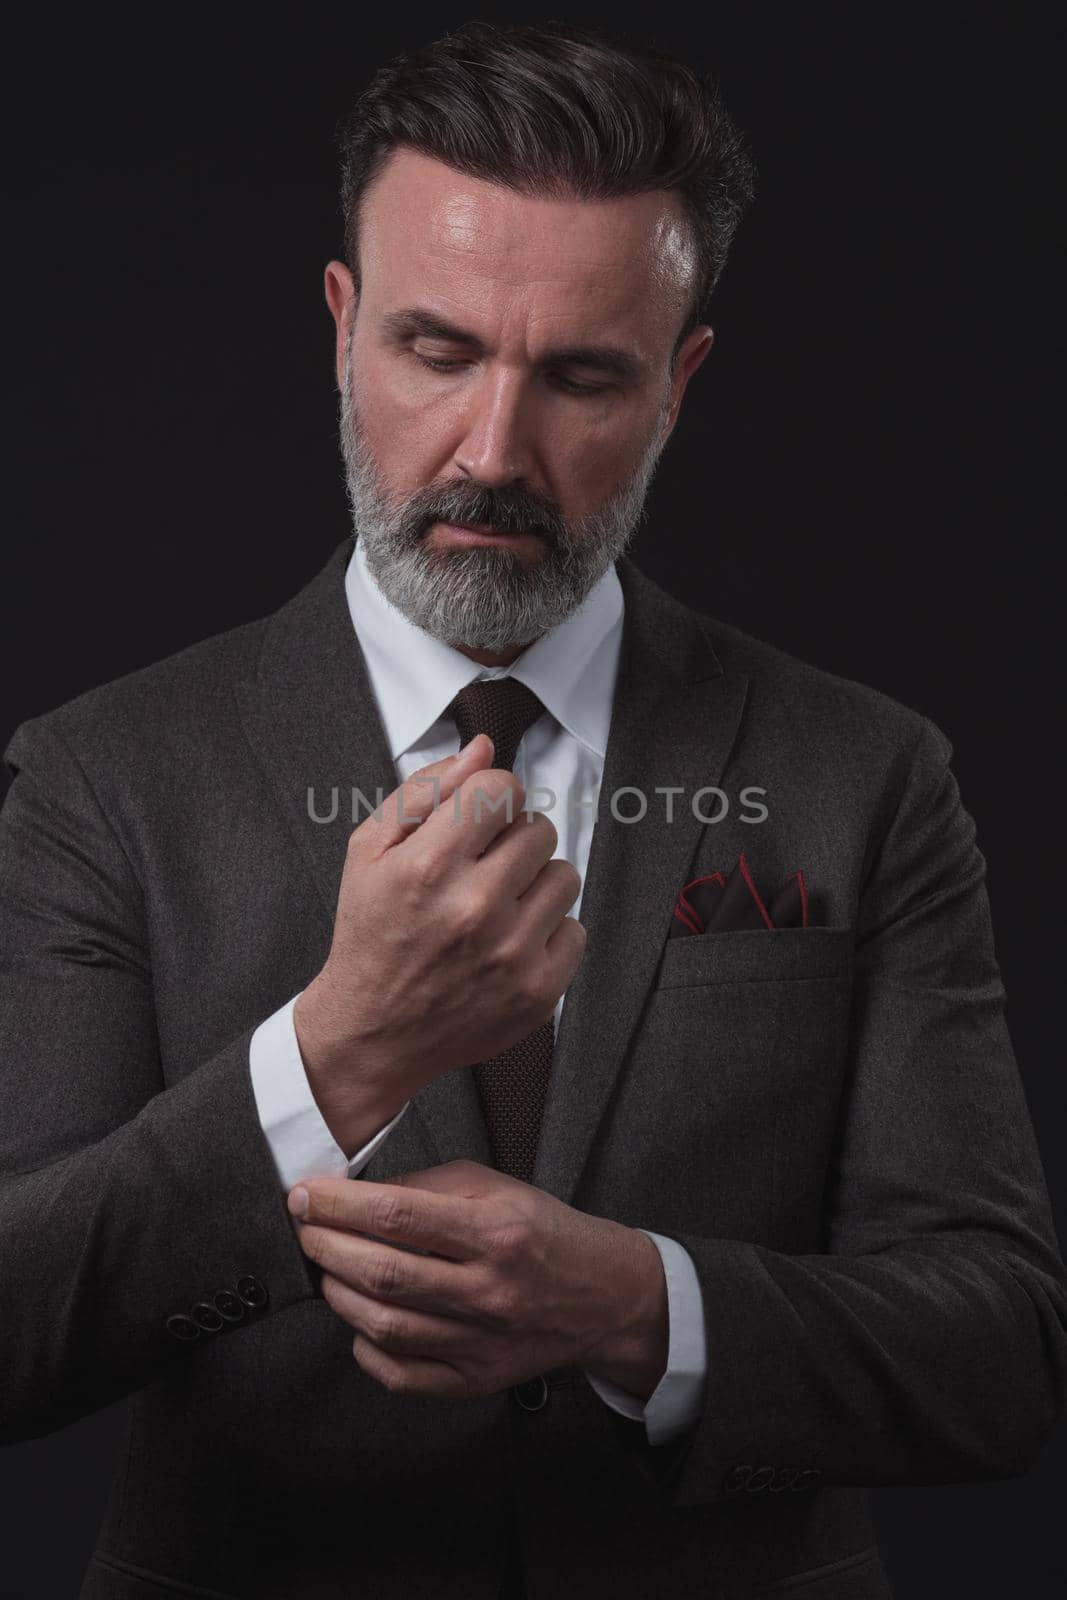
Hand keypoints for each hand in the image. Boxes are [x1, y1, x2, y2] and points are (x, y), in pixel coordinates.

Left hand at [288, 1160, 668, 1402]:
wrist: (600, 1294)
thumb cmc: (541, 1233)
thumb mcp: (494, 1186)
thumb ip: (427, 1187)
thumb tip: (357, 1195)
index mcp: (495, 1232)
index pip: (398, 1215)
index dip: (339, 1205)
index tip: (305, 1196)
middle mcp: (489, 1291)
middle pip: (383, 1273)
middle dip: (326, 1247)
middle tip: (305, 1230)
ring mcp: (481, 1343)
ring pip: (384, 1327)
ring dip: (338, 1293)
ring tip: (329, 1269)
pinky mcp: (476, 1381)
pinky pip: (402, 1376)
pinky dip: (366, 1348)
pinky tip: (360, 1322)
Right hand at [294, 737, 586, 1150]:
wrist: (372, 1033)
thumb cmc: (371, 935)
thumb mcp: (369, 852)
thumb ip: (423, 791)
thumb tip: (481, 750)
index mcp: (428, 866)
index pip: (501, 788)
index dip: (490, 798)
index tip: (477, 822)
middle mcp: (473, 907)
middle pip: (539, 829)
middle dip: (513, 840)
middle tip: (482, 870)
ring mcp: (511, 953)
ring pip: (565, 876)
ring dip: (535, 884)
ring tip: (498, 907)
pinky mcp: (537, 992)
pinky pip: (576, 929)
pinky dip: (549, 933)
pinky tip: (510, 943)